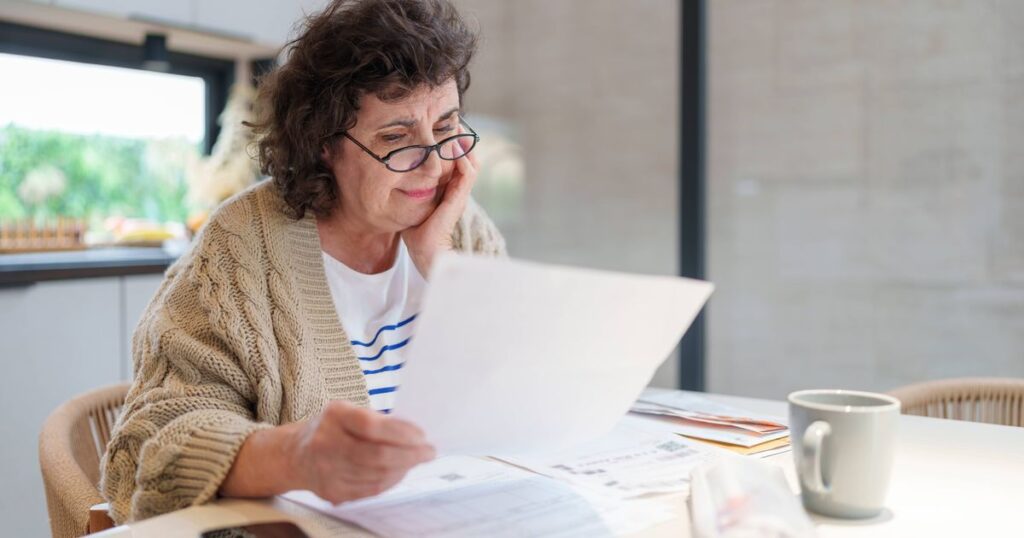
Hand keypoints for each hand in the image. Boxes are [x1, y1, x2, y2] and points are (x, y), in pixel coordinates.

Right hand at [289, 401, 434, 502]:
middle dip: (410, 455)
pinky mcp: (331, 491)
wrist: (295, 454)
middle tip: (429, 452)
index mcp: (334, 415)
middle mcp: (326, 443)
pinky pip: (370, 490)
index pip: (372, 426)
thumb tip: (416, 437)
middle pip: (377, 456)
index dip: (402, 433)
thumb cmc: (332, 428)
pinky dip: (390, 481)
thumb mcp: (349, 412)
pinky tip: (399, 472)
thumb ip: (378, 421)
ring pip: (377, 475)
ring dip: (403, 469)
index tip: (422, 436)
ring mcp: (327, 470)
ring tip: (416, 460)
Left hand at [401, 133, 477, 276]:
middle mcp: (457, 190)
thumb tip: (387, 174)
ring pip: (471, 162)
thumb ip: (406, 189)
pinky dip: (463, 158)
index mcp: (449, 190)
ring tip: (456, 127)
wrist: (426, 252)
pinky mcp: (458, 198)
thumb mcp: (410, 204)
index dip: (452, 144)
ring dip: (464, 144)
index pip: (456, 161)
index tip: (441, 127)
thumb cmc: (416, 233)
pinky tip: (455, 146)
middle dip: (460, 138)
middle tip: (452, 119)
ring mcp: (460, 194)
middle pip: (467, 157)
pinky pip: (467, 173)